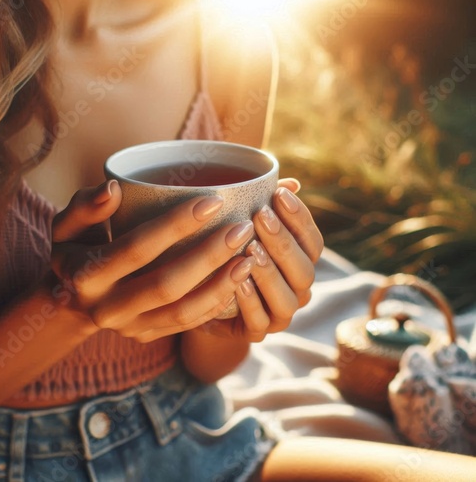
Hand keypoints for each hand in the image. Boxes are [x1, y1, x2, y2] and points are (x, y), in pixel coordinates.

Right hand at [50, 180, 254, 340]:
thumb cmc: (77, 250)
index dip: (176, 225)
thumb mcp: (67, 226)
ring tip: (250, 258)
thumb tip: (114, 189)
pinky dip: (216, 305)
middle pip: (166, 284)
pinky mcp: (147, 335)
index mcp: (87, 275)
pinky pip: (187, 325)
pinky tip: (239, 282)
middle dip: (209, 256)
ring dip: (221, 285)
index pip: (138, 248)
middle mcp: (107, 308)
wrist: (72, 301)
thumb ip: (86, 206)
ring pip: (183, 312)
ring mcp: (130, 327)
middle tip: (243, 229)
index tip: (215, 201)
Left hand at [198, 179, 322, 340]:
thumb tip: (291, 183)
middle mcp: (296, 290)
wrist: (204, 294)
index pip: (313, 242)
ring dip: (270, 273)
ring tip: (250, 249)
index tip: (278, 194)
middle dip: (283, 242)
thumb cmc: (229, 252)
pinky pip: (259, 322)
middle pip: (304, 270)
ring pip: (288, 299)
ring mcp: (279, 314)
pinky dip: (250, 301)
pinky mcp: (256, 333)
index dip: (300, 218)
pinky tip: (236, 279)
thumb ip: (266, 207)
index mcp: (300, 262)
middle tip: (260, 216)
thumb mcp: (243, 227)